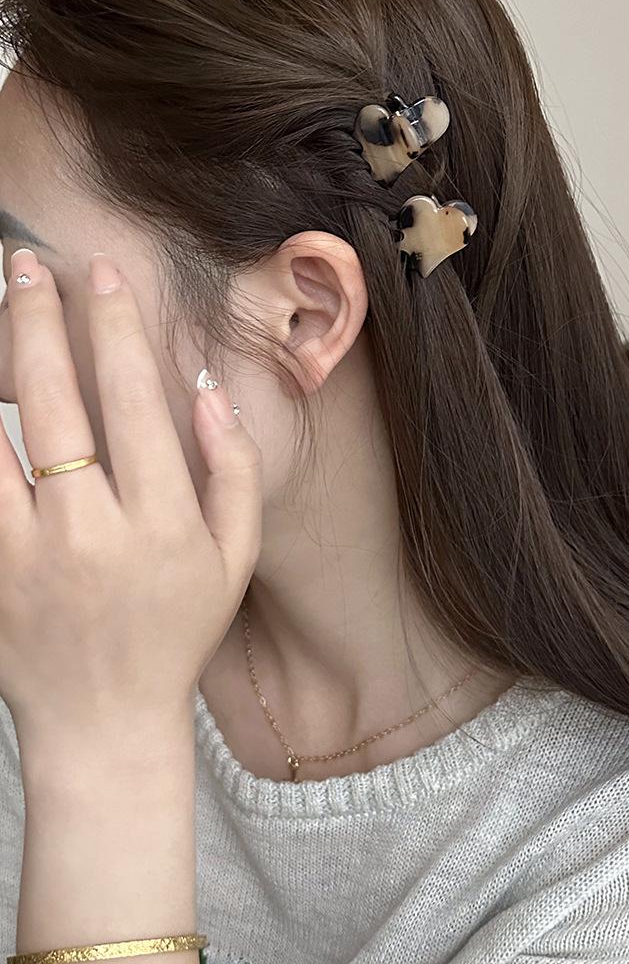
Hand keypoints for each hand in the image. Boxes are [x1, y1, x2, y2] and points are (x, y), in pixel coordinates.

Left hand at [0, 248, 262, 738]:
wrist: (102, 726)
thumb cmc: (175, 635)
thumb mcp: (235, 560)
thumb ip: (235, 472)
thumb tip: (209, 393)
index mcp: (162, 525)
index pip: (135, 403)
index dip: (118, 332)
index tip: (104, 278)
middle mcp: (92, 533)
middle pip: (56, 405)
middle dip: (40, 322)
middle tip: (28, 266)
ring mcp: (29, 556)